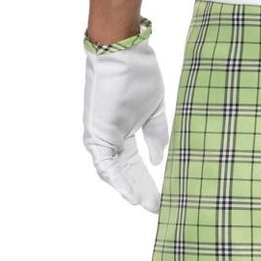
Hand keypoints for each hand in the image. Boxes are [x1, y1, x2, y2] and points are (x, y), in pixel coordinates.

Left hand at [82, 42, 169, 212]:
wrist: (124, 52)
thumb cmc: (138, 74)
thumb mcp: (154, 110)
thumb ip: (156, 136)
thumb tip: (158, 161)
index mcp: (124, 131)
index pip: (136, 164)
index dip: (149, 181)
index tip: (163, 197)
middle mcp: (110, 137)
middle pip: (127, 171)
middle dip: (142, 190)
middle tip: (157, 208)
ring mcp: (101, 136)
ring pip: (114, 171)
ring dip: (130, 189)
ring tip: (147, 205)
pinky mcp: (96, 133)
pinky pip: (105, 163)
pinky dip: (118, 180)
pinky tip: (130, 194)